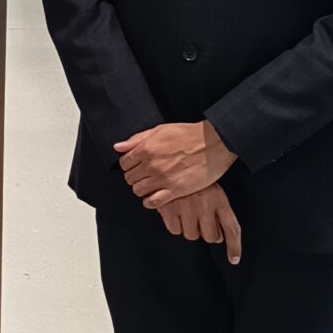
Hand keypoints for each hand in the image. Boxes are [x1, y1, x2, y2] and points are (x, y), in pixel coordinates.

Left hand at [116, 120, 235, 208]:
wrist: (214, 143)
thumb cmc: (188, 134)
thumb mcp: (160, 130)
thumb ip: (137, 139)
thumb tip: (118, 147)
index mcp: (146, 148)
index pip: (124, 163)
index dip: (129, 166)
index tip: (136, 166)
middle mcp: (151, 164)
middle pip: (130, 178)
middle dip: (135, 177)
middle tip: (144, 176)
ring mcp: (163, 178)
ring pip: (138, 191)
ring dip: (142, 190)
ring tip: (151, 186)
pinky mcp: (176, 190)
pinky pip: (153, 202)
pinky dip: (150, 202)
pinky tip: (155, 197)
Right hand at [155, 182, 242, 263]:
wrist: (169, 160)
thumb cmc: (192, 177)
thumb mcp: (211, 187)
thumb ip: (217, 210)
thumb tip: (219, 237)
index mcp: (219, 199)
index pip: (232, 228)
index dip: (234, 246)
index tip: (234, 259)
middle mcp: (205, 204)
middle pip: (210, 237)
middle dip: (206, 232)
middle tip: (200, 220)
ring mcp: (186, 207)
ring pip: (191, 235)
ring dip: (189, 227)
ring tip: (186, 211)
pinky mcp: (169, 208)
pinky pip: (174, 230)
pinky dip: (174, 224)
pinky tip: (174, 210)